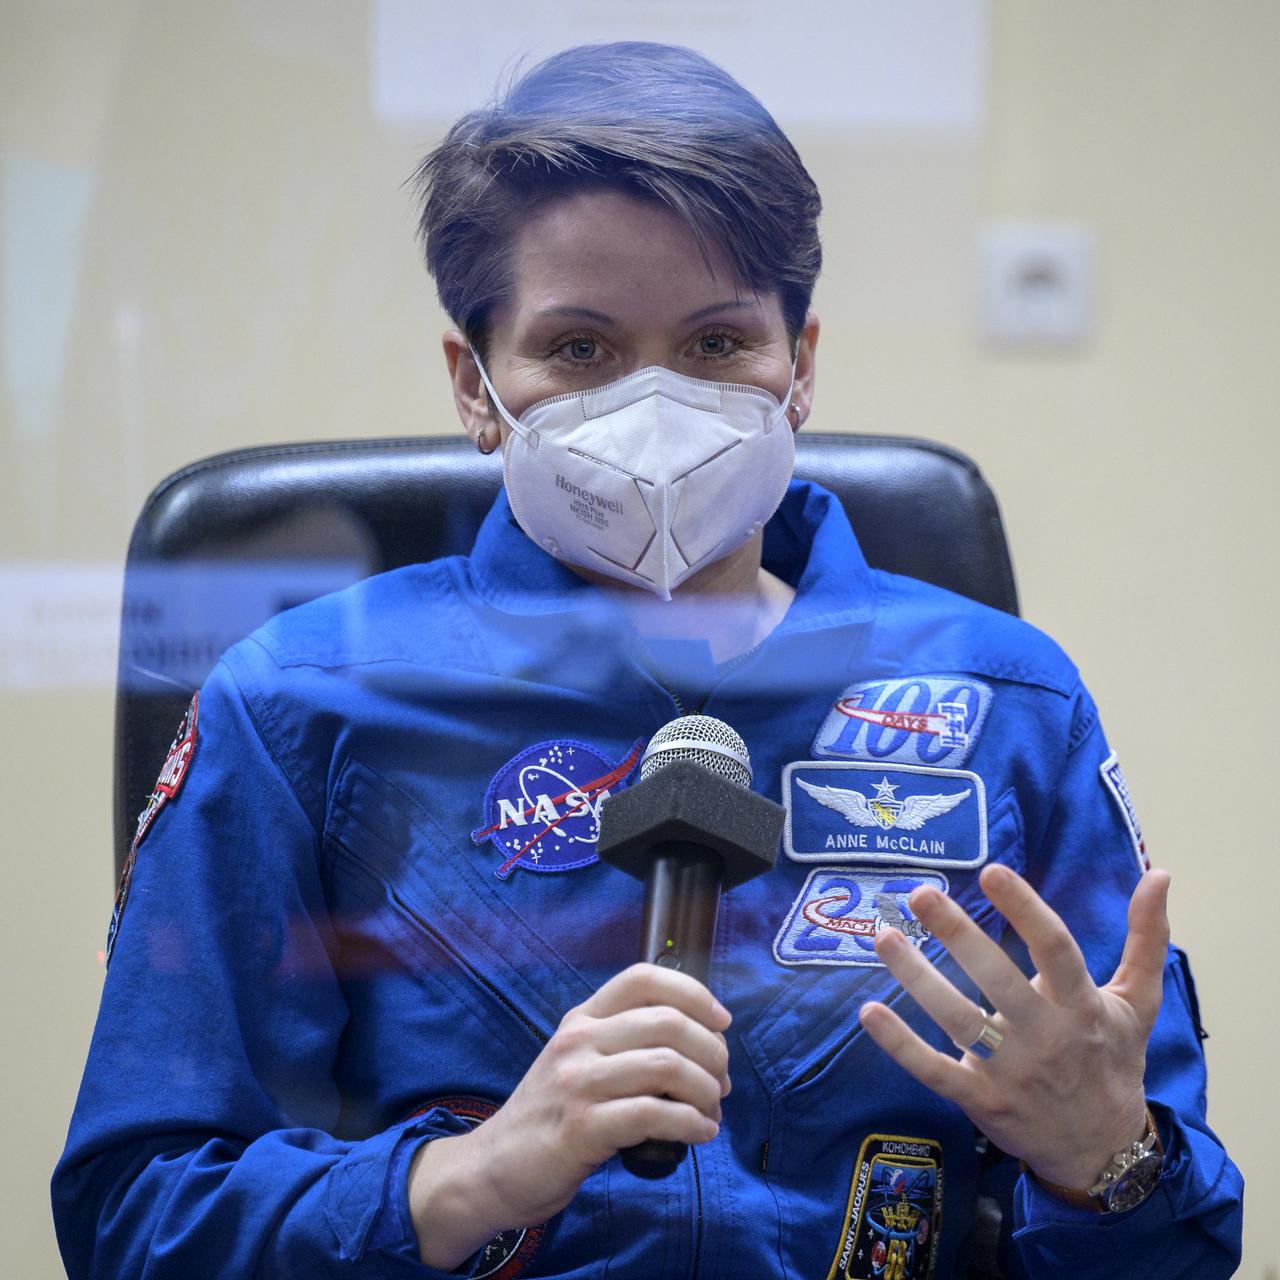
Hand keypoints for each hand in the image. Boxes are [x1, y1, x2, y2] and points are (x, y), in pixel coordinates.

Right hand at [408, 962, 730, 1268]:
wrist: (494, 1167)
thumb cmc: (551, 1115)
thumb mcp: (578, 1061)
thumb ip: (624, 1044)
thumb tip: (700, 1044)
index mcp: (582, 1018)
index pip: (644, 977)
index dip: (694, 993)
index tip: (722, 1022)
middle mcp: (579, 1040)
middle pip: (668, 1022)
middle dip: (712, 1052)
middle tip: (723, 1082)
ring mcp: (577, 1082)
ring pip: (667, 1066)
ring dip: (707, 1091)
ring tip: (713, 1111)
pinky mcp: (581, 1128)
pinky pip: (653, 1114)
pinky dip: (691, 1124)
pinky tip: (700, 1133)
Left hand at [858, 864, 1169, 1189]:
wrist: (1104, 1151)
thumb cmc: (1113, 1061)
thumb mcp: (1137, 1002)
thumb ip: (1146, 938)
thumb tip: (1160, 874)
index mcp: (1081, 1004)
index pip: (1054, 947)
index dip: (1025, 908)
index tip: (992, 871)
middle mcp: (1045, 1035)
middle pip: (997, 978)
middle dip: (957, 933)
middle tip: (920, 894)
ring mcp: (1010, 1070)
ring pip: (957, 1018)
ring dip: (916, 977)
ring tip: (884, 936)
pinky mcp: (980, 1099)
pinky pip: (934, 1070)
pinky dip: (900, 1044)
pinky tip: (868, 1011)